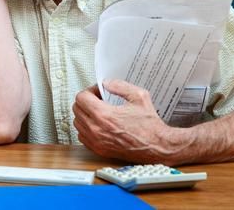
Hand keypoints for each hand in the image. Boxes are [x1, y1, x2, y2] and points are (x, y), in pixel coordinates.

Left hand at [72, 80, 186, 164]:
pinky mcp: (99, 150)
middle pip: (76, 109)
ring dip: (85, 114)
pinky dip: (86, 128)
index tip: (98, 92)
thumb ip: (120, 86)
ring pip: (77, 123)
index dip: (89, 91)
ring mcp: (96, 141)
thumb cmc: (150, 125)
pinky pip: (82, 136)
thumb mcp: (139, 97)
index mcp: (104, 115)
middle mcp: (97, 130)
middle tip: (98, 100)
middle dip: (86, 101)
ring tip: (99, 112)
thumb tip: (106, 83)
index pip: (81, 98)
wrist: (157, 147)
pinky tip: (98, 125)